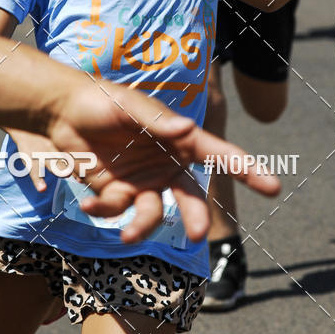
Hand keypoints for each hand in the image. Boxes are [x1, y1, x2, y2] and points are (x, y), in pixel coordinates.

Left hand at [15, 80, 280, 243]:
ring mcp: (142, 180)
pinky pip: (118, 211)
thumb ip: (156, 121)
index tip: (273, 185)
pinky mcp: (117, 191)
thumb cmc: (101, 98)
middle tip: (200, 234)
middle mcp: (166, 163)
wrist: (61, 111)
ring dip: (143, 226)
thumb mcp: (128, 105)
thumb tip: (187, 129)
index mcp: (178, 138)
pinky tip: (87, 204)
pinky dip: (104, 211)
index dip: (247, 168)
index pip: (218, 154)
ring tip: (128, 235)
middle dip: (197, 216)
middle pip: (191, 196)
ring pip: (153, 213)